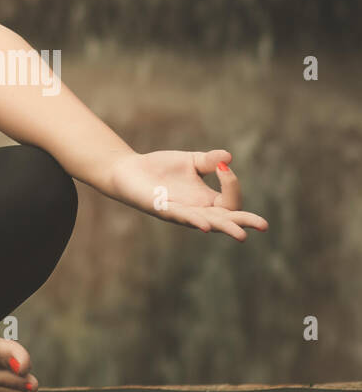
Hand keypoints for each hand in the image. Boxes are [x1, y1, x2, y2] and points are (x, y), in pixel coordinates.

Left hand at [104, 149, 268, 238]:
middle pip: (226, 219)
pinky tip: (204, 225)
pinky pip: (181, 217)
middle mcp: (198, 211)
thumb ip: (209, 161)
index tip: (222, 166)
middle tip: (263, 225)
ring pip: (208, 223)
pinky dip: (193, 220)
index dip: (232, 184)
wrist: (129, 170)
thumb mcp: (190, 161)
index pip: (231, 201)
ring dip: (224, 227)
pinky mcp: (162, 210)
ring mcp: (181, 213)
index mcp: (207, 201)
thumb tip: (228, 157)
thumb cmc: (161, 168)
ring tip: (241, 234)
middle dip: (244, 222)